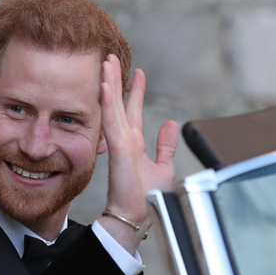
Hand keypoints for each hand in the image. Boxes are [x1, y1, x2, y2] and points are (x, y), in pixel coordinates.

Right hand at [98, 55, 177, 251]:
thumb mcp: (163, 166)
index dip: (136, 91)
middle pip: (119, 103)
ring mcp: (119, 144)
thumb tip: (171, 124)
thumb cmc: (147, 198)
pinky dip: (108, 103)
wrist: (137, 216)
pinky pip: (111, 121)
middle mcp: (124, 140)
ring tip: (106, 63)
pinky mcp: (118, 149)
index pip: (133, 111)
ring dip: (109, 84)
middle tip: (112, 58)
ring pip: (112, 107)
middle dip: (116, 80)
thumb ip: (165, 145)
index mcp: (134, 144)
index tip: (138, 73)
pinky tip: (105, 87)